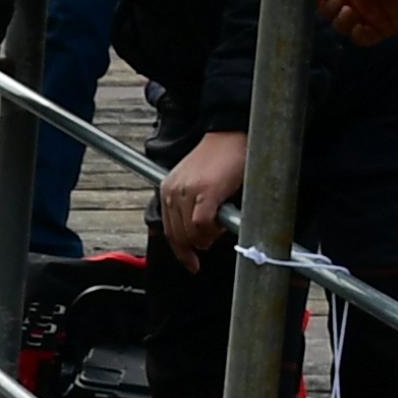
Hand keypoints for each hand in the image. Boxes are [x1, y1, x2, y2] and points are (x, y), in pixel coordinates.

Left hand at [159, 133, 246, 268]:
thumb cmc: (220, 159)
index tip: (192, 264)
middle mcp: (172, 192)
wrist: (231, 134)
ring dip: (209, 235)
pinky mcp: (204, 193)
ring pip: (192, 234)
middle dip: (200, 242)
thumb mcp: (196, 184)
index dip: (181, 253)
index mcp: (167, 190)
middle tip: (217, 230)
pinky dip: (214, 229)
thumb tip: (197, 238)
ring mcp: (186, 192)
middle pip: (180, 237)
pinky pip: (202, 226)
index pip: (169, 232)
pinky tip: (223, 218)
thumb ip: (189, 208)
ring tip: (221, 218)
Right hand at [316, 0, 397, 46]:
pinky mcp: (382, 27)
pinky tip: (362, 26)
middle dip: (330, 10)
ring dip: (342, 23)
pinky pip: (363, 38)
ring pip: (343, 27)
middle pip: (331, 14)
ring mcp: (369, 13)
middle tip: (342, 1)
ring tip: (352, 11)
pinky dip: (358, 35)